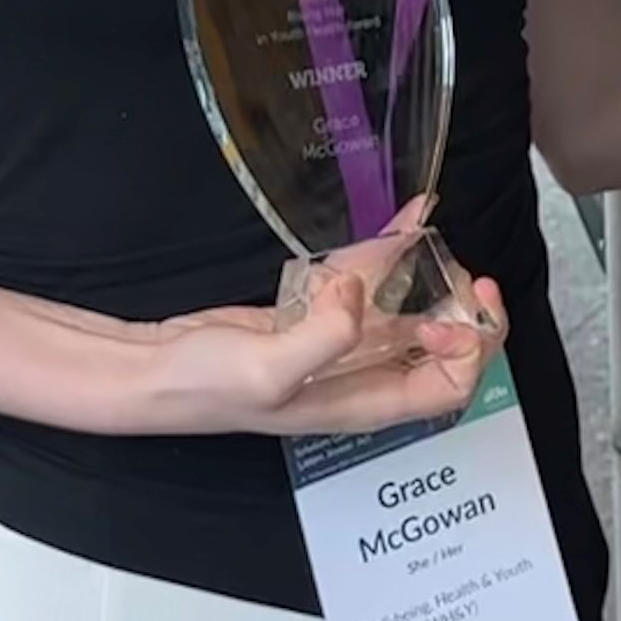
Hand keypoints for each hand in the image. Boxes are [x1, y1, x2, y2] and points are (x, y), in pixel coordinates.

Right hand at [136, 200, 501, 438]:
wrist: (152, 368)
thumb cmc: (207, 386)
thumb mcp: (269, 370)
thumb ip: (325, 336)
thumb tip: (359, 294)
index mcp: (365, 403)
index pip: (448, 389)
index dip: (468, 351)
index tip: (457, 309)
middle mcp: (363, 376)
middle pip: (441, 350)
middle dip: (462, 312)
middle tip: (464, 275)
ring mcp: (341, 343)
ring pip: (408, 311)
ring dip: (431, 277)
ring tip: (438, 238)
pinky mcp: (317, 313)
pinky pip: (366, 282)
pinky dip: (391, 251)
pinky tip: (412, 217)